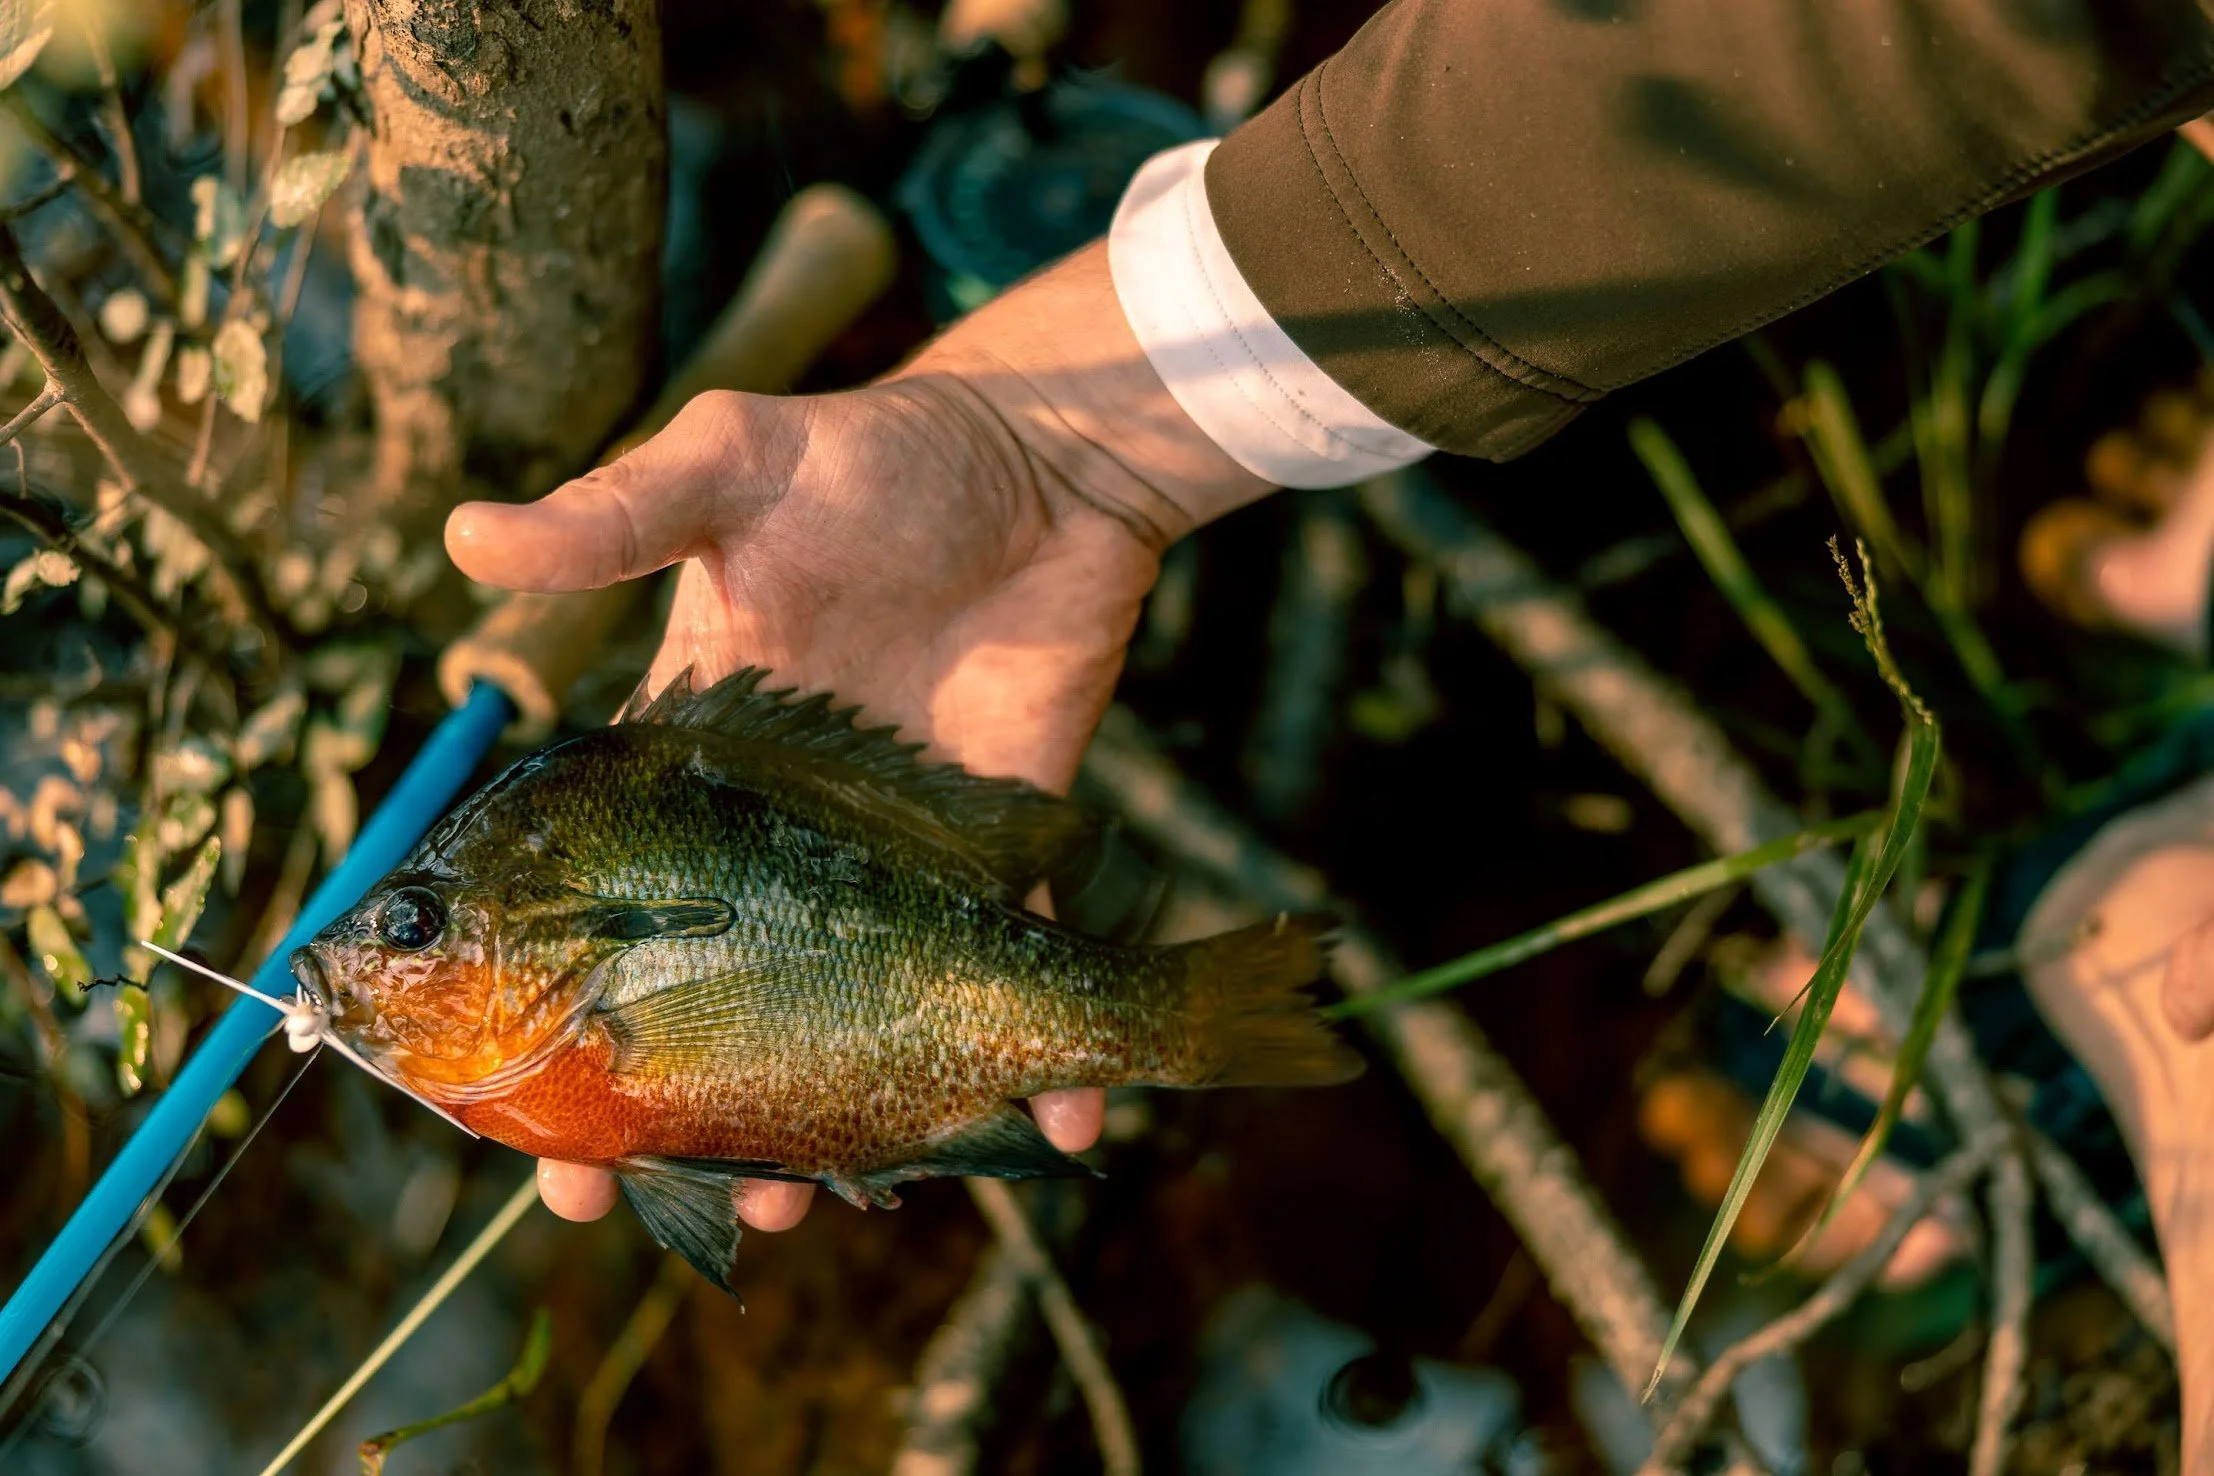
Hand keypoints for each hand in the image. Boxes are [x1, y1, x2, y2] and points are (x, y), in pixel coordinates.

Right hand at [446, 239, 1272, 1231]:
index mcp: (691, 760)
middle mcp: (780, 834)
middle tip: (631, 1206)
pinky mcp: (1005, 852)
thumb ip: (619, 518)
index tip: (514, 1119)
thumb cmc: (878, 458)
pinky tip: (1053, 1126)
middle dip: (666, 1111)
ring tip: (808, 1206)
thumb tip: (463, 535)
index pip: (592, 908)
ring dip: (830, 1123)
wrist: (1051, 460)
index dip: (547, 1017)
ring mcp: (893, 857)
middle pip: (705, 999)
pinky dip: (1042, 1056)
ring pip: (846, 1018)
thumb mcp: (736, 469)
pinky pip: (1014, 972)